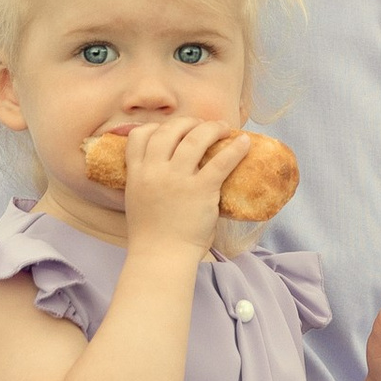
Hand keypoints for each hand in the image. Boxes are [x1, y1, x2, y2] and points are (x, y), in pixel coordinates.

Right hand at [119, 116, 249, 254]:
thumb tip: (166, 170)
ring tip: (223, 128)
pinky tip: (244, 143)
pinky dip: (235, 149)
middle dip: (186, 122)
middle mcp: (154, 171)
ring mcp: (177, 179)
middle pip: (169, 130)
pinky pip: (220, 162)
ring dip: (212, 128)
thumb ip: (147, 183)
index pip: (139, 136)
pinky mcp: (200, 190)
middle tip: (201, 126)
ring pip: (195, 139)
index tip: (169, 130)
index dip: (155, 127)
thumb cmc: (152, 236)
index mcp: (136, 174)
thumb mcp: (137, 201)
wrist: (162, 257)